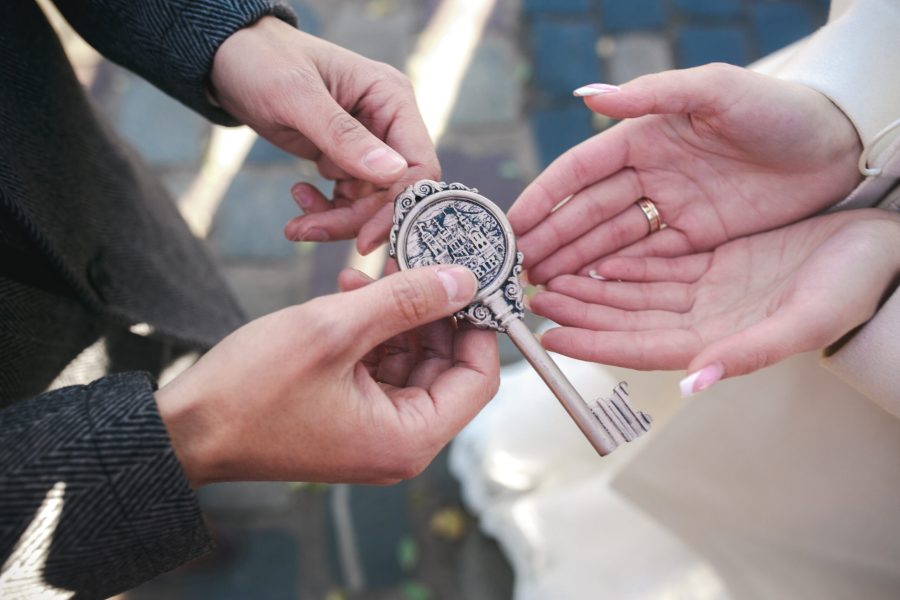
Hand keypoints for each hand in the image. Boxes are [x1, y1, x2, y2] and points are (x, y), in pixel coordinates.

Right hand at [156, 265, 498, 485]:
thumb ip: (406, 302)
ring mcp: (375, 428)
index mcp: (409, 437)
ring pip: (413, 360)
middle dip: (431, 312)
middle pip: (447, 366)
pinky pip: (381, 366)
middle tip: (411, 262)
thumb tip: (465, 279)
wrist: (187, 429)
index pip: (478, 378)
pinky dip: (372, 331)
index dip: (479, 324)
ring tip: (362, 278)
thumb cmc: (251, 390)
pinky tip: (347, 296)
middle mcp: (400, 440)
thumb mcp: (335, 330)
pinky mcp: (351, 414)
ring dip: (396, 315)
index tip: (468, 277)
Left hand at [211, 17, 437, 252]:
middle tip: (309, 230)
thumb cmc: (263, 61)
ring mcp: (368, 143)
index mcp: (392, 98)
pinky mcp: (345, 159)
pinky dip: (326, 210)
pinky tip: (300, 196)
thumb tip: (393, 173)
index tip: (364, 239)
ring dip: (336, 219)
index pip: (418, 166)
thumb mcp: (297, 96)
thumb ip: (343, 136)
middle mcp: (388, 123)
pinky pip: (349, 199)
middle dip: (355, 218)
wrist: (229, 58)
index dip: (398, 206)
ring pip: (370, 203)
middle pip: (393, 193)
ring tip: (296, 223)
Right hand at [508, 63, 862, 283]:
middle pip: (588, 212)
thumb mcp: (715, 91)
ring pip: (610, 240)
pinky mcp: (696, 237)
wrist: (837, 146)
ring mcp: (670, 207)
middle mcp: (649, 173)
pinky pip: (646, 259)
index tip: (513, 224)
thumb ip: (651, 95)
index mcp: (644, 136)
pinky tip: (587, 291)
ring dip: (575, 262)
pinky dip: (615, 275)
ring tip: (542, 287)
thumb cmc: (778, 108)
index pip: (580, 171)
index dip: (544, 198)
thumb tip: (586, 96)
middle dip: (551, 239)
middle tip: (519, 268)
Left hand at [529, 209, 899, 388]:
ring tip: (550, 276)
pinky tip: (596, 255)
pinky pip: (658, 264)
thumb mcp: (804, 320)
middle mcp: (705, 319)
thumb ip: (748, 354)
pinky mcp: (716, 262)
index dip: (593, 341)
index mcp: (718, 339)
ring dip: (593, 284)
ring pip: (635, 290)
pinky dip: (626, 262)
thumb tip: (693, 383)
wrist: (882, 250)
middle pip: (626, 317)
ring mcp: (708, 290)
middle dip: (579, 308)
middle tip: (534, 297)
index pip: (638, 346)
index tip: (550, 335)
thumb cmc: (853, 288)